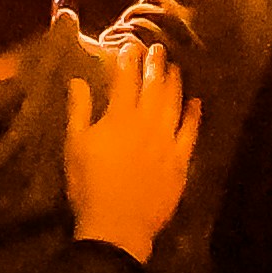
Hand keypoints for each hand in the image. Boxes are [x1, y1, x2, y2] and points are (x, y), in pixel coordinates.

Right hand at [63, 39, 200, 264]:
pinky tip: (196, 102)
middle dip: (155, 64)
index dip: (128, 60)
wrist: (116, 226)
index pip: (124, 80)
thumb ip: (78, 110)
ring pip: (173, 103)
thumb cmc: (88, 186)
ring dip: (175, 83)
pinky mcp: (180, 161)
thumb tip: (77, 80)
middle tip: (158, 48)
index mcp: (118, 117)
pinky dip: (194, 114)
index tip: (130, 46)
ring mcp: (167, 141)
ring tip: (175, 68)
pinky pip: (190, 131)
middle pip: (153, 86)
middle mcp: (146, 123)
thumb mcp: (74, 146)